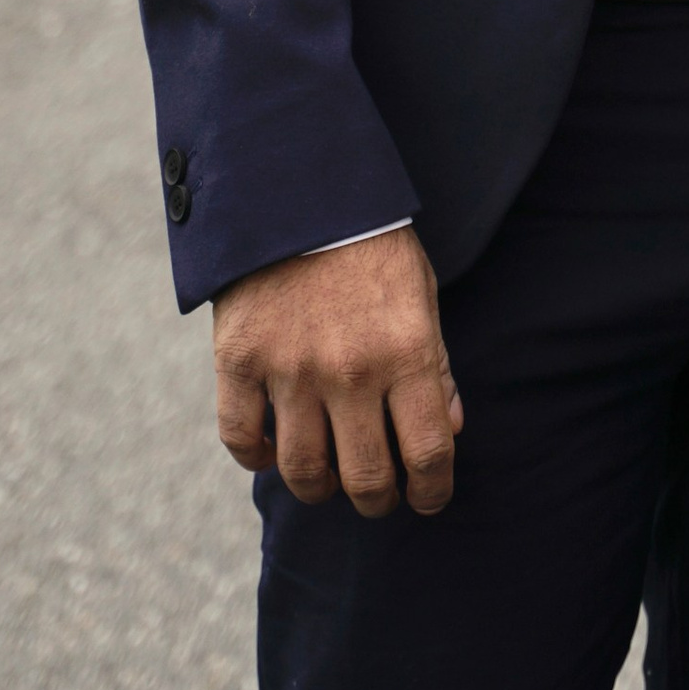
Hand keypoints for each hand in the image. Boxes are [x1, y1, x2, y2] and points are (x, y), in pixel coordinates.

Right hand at [213, 228, 461, 518]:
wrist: (298, 189)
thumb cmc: (369, 243)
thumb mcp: (420, 293)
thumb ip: (435, 365)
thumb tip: (449, 430)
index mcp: (406, 351)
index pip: (428, 453)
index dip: (431, 491)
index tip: (428, 499)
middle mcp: (350, 370)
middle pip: (366, 478)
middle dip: (378, 500)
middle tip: (378, 495)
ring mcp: (291, 370)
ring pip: (303, 472)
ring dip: (320, 488)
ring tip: (328, 478)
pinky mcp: (240, 361)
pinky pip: (242, 440)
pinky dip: (257, 458)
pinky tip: (272, 451)